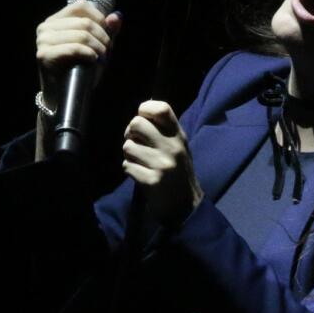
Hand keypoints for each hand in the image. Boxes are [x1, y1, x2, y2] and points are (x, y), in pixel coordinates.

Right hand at [35, 0, 122, 100]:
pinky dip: (89, 54)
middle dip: (102, 38)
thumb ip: (107, 30)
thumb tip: (116, 16)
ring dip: (98, 48)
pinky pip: (75, 48)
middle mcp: (45, 27)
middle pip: (85, 22)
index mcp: (56, 20)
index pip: (81, 6)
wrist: (64, 96)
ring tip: (101, 59)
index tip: (106, 37)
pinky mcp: (44, 55)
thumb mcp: (97, 46)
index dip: (100, 19)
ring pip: (82, 34)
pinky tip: (93, 60)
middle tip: (106, 52)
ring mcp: (43, 40)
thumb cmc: (80, 69)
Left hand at [122, 100, 204, 226]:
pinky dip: (130, 170)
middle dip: (130, 133)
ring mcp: (162, 164)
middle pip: (136, 123)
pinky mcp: (152, 181)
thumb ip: (163, 130)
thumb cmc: (178, 171)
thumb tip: (139, 114)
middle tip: (136, 143)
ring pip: (128, 147)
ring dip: (130, 155)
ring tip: (140, 161)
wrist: (186, 204)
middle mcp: (172, 147)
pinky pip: (127, 166)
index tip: (144, 119)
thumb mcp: (178, 146)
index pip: (161, 109)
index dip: (145, 109)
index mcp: (178, 136)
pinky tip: (141, 174)